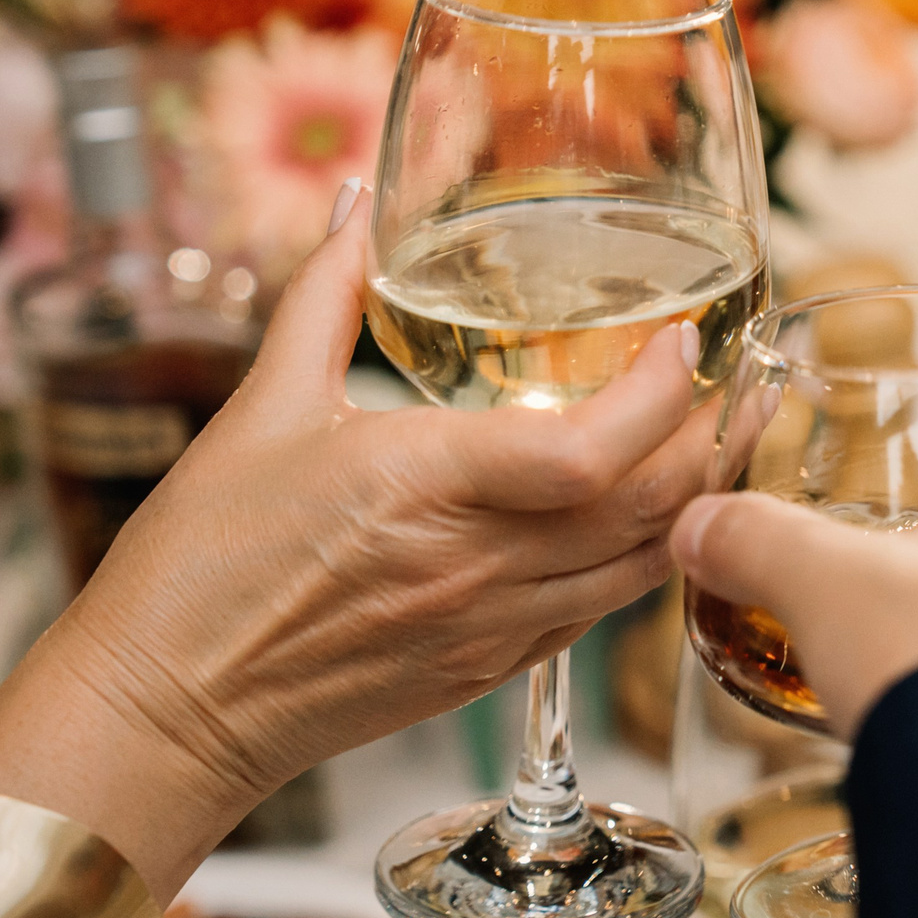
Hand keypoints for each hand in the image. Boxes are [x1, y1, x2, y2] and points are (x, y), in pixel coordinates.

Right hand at [0, 184, 713, 900]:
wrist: (166, 712)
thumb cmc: (199, 568)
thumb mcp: (258, 411)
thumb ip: (320, 298)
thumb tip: (352, 205)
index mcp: (424, 487)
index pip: (591, 452)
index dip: (660, 396)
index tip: (685, 342)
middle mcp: (477, 563)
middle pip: (650, 505)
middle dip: (717, 437)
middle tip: (750, 377)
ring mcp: (495, 624)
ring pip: (646, 562)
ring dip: (703, 498)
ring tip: (733, 433)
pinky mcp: (496, 668)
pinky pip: (607, 608)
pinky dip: (653, 555)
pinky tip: (667, 512)